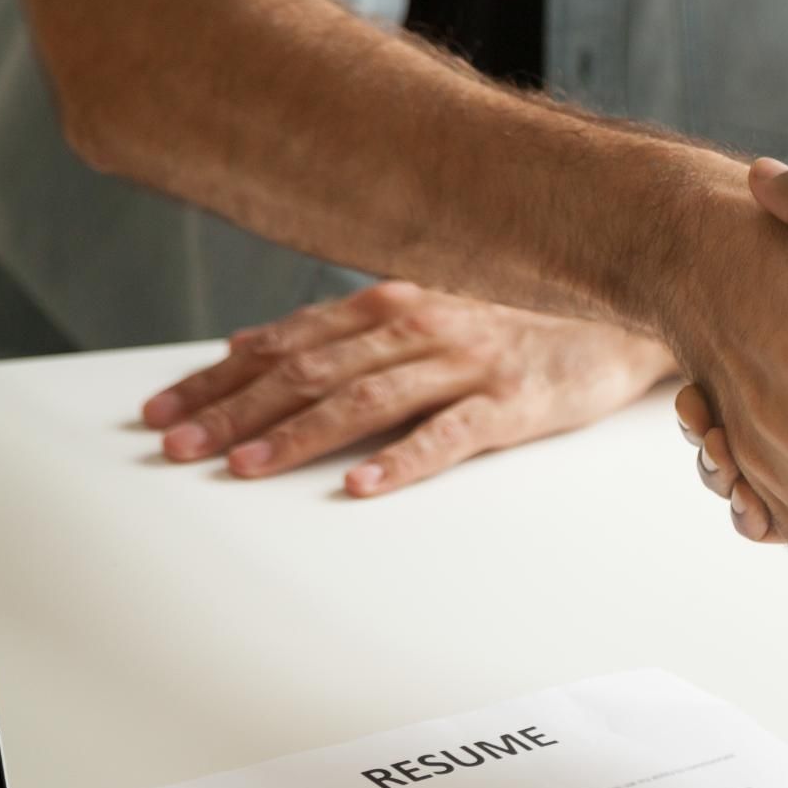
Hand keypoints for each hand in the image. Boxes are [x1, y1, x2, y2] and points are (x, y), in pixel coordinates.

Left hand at [142, 282, 673, 495]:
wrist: (622, 317)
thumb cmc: (520, 322)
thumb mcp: (426, 309)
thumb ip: (344, 329)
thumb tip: (253, 342)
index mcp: (392, 302)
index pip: (287, 343)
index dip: (220, 378)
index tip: (165, 412)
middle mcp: (419, 325)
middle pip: (309, 372)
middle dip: (234, 410)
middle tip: (178, 447)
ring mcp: (465, 364)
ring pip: (364, 400)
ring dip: (297, 434)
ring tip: (245, 468)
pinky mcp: (511, 404)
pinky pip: (448, 435)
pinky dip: (401, 460)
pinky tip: (362, 485)